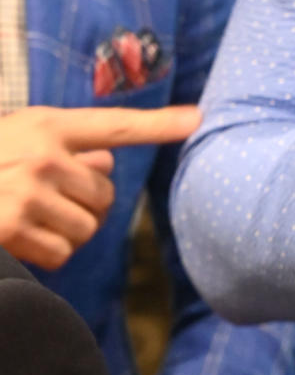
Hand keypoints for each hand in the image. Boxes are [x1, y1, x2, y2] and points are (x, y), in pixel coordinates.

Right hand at [0, 104, 200, 269]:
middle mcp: (44, 154)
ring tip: (31, 219)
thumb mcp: (23, 137)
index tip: (197, 119)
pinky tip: (22, 239)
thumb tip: (105, 165)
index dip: (159, 124)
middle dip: (85, 207)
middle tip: (49, 200)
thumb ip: (66, 146)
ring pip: (86, 229)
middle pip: (104, 196)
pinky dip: (47, 255)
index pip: (115, 125)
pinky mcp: (13, 228)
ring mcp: (28, 192)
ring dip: (66, 233)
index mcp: (50, 125)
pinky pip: (61, 253)